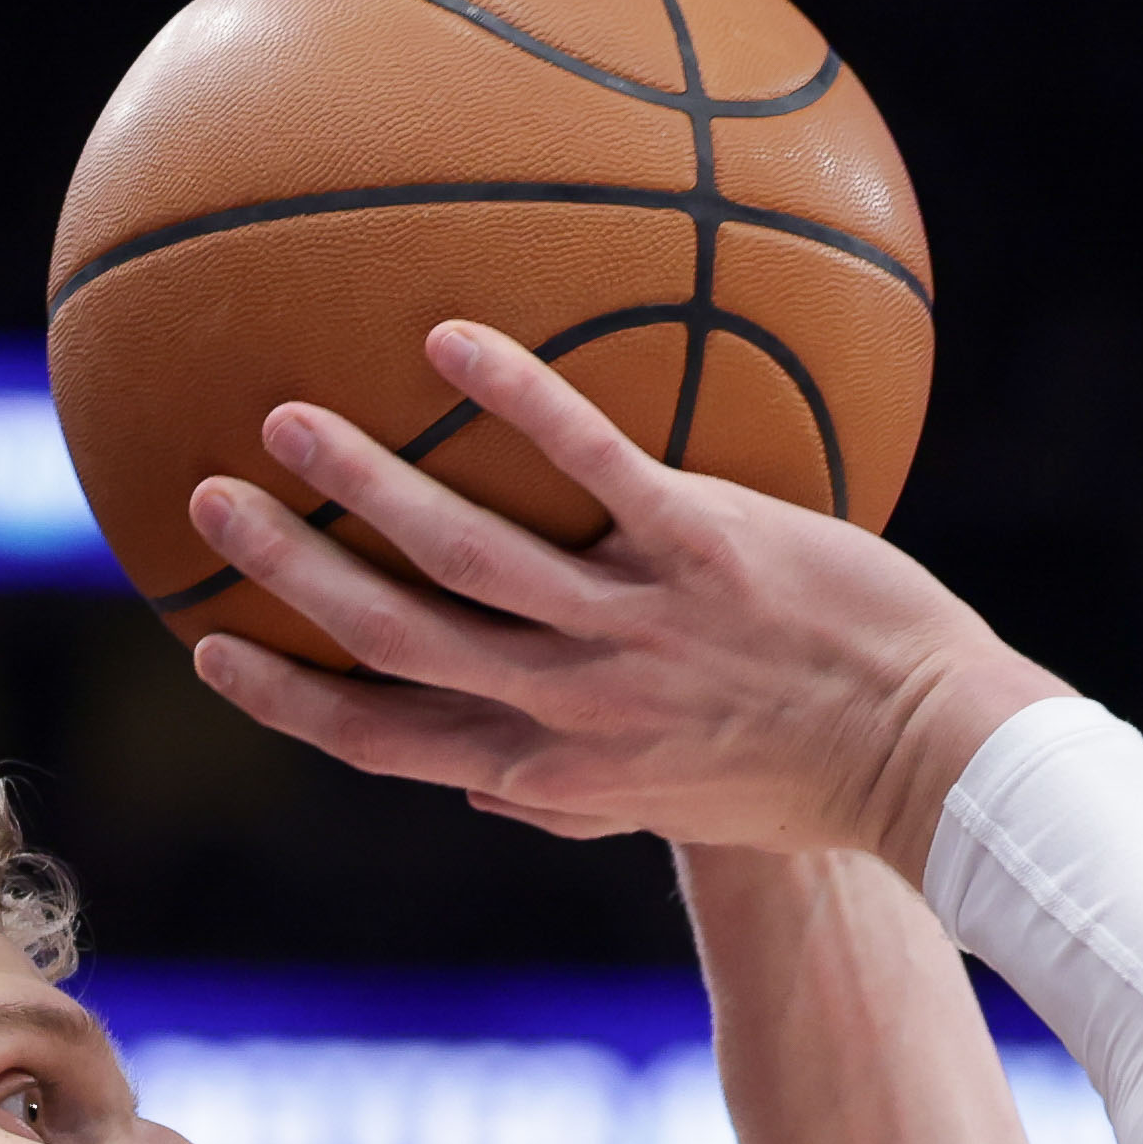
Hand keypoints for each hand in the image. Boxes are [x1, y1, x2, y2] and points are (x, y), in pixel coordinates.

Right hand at [182, 320, 1065, 877]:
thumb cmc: (809, 776)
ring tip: (288, 418)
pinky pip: (595, 467)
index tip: (210, 645)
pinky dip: (518, 406)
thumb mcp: (670, 804)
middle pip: (394, 641)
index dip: (289, 698)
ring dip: (366, 485)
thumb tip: (477, 779)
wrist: (934, 762)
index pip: (386, 740)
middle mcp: (576, 709)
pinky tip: (452, 339)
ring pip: (466, 558)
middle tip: (208, 503)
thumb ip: (569, 789)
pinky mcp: (709, 555)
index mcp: (555, 767)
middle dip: (290, 575)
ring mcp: (638, 632)